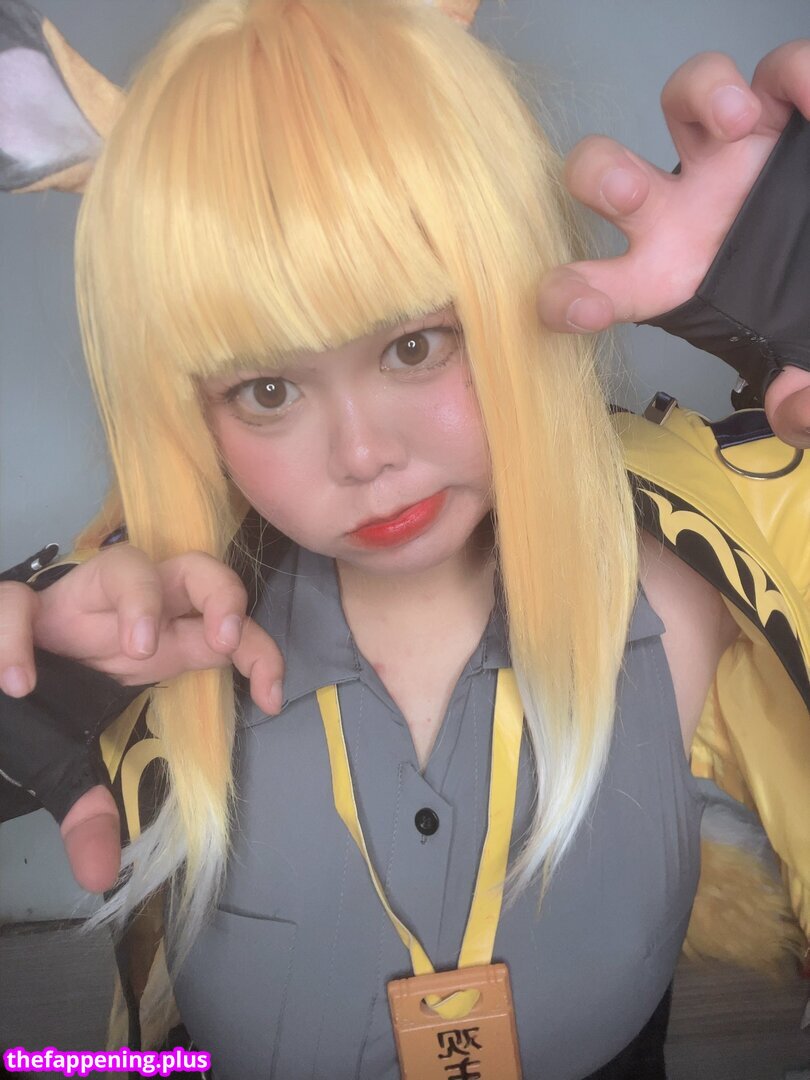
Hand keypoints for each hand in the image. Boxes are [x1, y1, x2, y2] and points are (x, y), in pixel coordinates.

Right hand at [0, 547, 284, 891]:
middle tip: (223, 639)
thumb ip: (89, 810)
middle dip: (221, 593)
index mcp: (153, 649)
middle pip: (192, 570)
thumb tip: (99, 876)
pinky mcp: (17, 609)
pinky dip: (14, 636)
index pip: (223, 631)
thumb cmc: (37, 708)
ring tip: (138, 646)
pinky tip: (17, 682)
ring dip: (141, 597)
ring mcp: (71, 607)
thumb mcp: (69, 763)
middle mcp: (122, 618)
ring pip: (124, 563)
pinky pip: (16, 602)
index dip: (257, 651)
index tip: (270, 695)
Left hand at [536, 41, 809, 447]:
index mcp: (667, 278)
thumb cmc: (800, 311)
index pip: (595, 288)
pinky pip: (772, 74)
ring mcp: (728, 157)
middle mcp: (682, 212)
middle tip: (632, 191)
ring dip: (695, 98)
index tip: (574, 308)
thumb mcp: (803, 365)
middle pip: (605, 175)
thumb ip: (799, 399)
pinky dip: (792, 73)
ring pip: (678, 99)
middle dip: (602, 177)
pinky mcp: (780, 112)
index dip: (569, 297)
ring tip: (734, 123)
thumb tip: (798, 414)